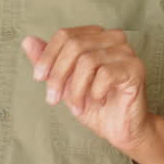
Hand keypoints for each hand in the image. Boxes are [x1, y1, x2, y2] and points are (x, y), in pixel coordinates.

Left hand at [22, 27, 163, 163]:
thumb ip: (48, 62)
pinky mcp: (136, 69)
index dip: (48, 56)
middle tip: (53, 98)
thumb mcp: (64, 84)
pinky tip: (99, 101)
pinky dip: (95, 92)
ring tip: (77, 106)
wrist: (121, 129)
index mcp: (96, 37)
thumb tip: (28, 41)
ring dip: (76, 90)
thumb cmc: (95, 105)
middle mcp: (113, 39)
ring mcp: (127, 52)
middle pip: (75, 45)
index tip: (38, 78)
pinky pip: (106, 74)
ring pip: (88, 61)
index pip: (65, 34)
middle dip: (58, 74)